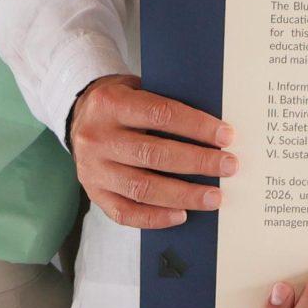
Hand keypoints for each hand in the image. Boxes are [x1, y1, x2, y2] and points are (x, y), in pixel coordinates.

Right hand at [68, 74, 232, 229]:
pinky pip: (125, 213)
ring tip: (213, 197)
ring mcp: (93, 169)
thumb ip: (165, 103)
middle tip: (229, 167)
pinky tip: (181, 215)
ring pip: (142, 188)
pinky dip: (155, 218)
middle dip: (198, 162)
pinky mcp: (93, 194)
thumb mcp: (137, 89)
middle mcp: (97, 138)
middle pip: (154, 154)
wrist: (79, 116)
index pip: (160, 114)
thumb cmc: (122, 102)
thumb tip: (212, 129)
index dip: (196, 126)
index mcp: (110, 104)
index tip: (226, 136)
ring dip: (183, 195)